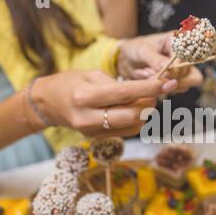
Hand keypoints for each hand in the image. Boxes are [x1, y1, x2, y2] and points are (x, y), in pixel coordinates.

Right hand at [29, 70, 177, 137]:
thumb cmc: (71, 83)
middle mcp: (88, 118)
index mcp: (84, 97)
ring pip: (132, 126)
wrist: (48, 104)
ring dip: (146, 113)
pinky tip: (135, 109)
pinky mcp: (97, 139)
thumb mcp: (91, 75)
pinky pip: (126, 132)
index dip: (149, 89)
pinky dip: (136, 120)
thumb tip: (146, 90)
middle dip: (151, 103)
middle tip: (158, 91)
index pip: (124, 94)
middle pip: (131, 115)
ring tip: (145, 99)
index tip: (168, 82)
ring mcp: (92, 132)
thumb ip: (117, 84)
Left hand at [118, 32, 202, 92]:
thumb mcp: (142, 50)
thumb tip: (170, 70)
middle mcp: (185, 56)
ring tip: (148, 74)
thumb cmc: (135, 49)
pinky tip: (151, 79)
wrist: (127, 59)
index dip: (175, 70)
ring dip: (165, 84)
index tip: (159, 72)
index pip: (188, 60)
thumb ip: (156, 60)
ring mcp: (182, 69)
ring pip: (185, 85)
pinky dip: (162, 88)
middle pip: (192, 76)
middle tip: (150, 75)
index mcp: (179, 42)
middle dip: (170, 79)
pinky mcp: (177, 80)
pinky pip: (176, 90)